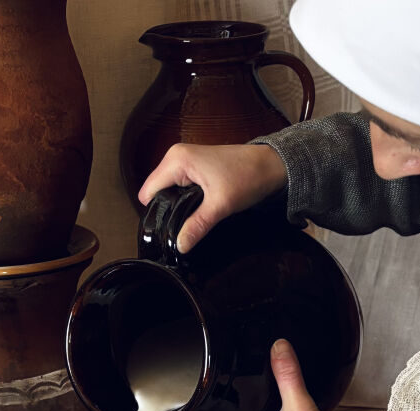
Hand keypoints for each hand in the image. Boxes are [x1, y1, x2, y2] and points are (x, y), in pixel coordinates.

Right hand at [138, 143, 287, 252]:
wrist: (271, 164)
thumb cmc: (248, 176)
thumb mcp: (221, 205)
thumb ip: (197, 225)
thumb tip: (180, 245)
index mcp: (177, 160)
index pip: (148, 192)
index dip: (157, 212)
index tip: (169, 227)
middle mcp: (175, 155)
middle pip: (155, 190)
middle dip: (166, 208)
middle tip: (185, 224)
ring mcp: (183, 158)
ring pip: (166, 189)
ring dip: (176, 204)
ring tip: (193, 215)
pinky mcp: (192, 164)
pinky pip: (177, 185)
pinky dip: (183, 197)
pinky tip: (197, 207)